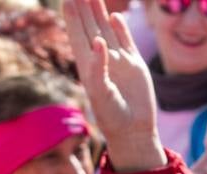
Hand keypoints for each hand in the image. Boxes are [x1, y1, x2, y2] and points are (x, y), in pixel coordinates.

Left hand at [63, 0, 165, 172]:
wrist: (134, 130)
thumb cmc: (112, 116)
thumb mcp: (100, 93)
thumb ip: (98, 66)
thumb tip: (98, 40)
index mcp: (87, 65)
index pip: (77, 34)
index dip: (72, 16)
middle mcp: (101, 59)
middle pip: (89, 27)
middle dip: (83, 7)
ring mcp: (118, 60)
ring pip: (106, 29)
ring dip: (99, 12)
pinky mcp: (134, 64)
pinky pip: (125, 41)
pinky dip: (120, 28)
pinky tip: (114, 16)